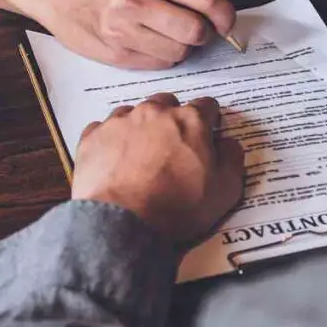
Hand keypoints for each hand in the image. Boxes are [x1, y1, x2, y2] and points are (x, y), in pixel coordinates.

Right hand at [30, 0, 235, 69]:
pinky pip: (160, 63)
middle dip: (204, 33)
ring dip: (183, 46)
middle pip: (195, 30)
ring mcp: (123, 30)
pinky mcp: (117, 54)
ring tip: (169, 32)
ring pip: (180, 52)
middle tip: (199, 29)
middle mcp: (134, 0)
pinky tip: (151, 40)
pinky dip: (163, 55)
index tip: (226, 19)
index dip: (224, 12)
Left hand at [72, 93, 244, 246]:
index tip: (207, 135)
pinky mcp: (93, 137)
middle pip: (168, 104)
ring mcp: (120, 122)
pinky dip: (111, 140)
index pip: (207, 106)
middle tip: (173, 148)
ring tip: (141, 156)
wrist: (122, 223)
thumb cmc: (178, 207)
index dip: (209, 121)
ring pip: (134, 113)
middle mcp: (154, 112)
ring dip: (141, 128)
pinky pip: (103, 129)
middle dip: (173, 119)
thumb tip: (228, 143)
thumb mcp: (226, 190)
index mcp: (190, 120)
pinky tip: (115, 161)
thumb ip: (233, 158)